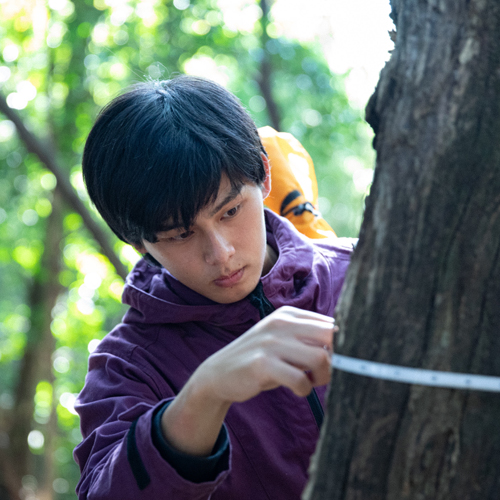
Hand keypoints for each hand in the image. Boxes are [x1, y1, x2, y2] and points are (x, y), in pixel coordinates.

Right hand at [195, 305, 334, 401]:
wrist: (219, 373)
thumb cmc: (261, 359)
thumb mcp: (283, 341)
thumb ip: (309, 339)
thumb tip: (349, 347)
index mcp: (289, 314)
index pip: (331, 323)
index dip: (341, 346)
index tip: (334, 361)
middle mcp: (281, 323)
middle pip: (331, 336)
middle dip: (337, 360)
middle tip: (325, 373)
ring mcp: (271, 342)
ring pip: (320, 358)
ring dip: (322, 377)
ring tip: (310, 382)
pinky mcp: (262, 364)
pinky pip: (300, 379)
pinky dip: (305, 389)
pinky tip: (296, 389)